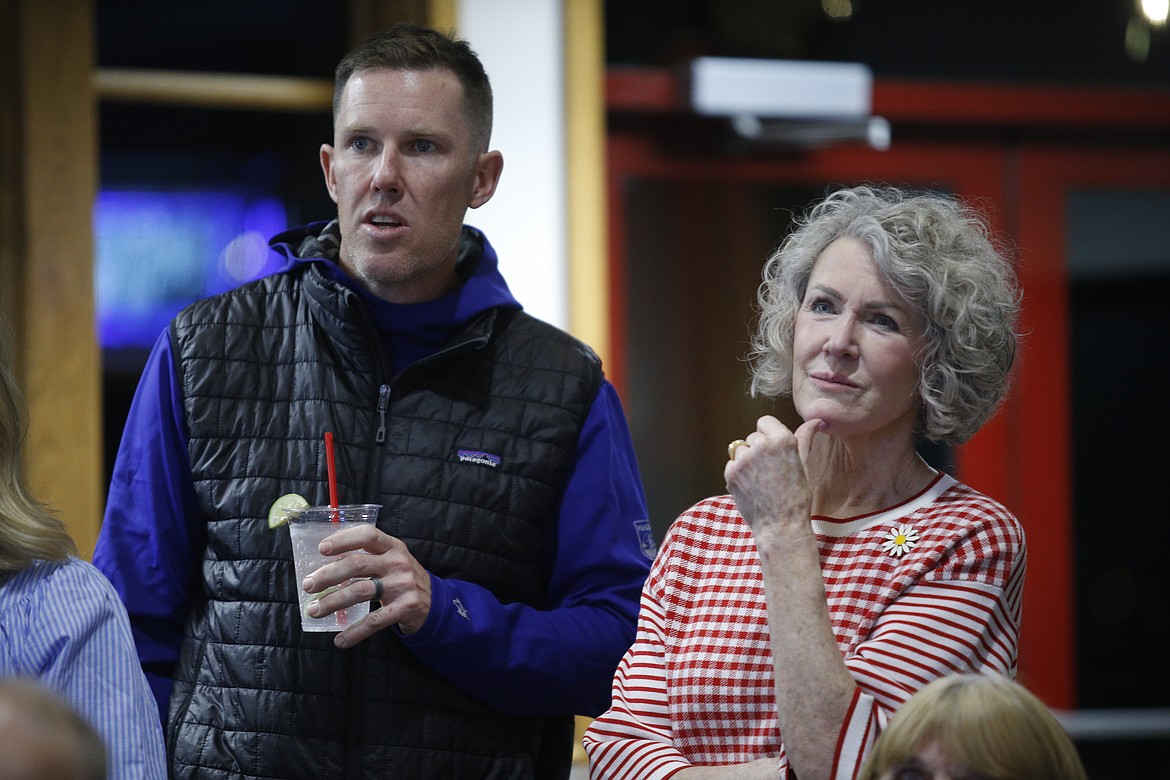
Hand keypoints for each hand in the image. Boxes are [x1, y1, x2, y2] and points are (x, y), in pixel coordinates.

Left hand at [301, 524, 431, 647]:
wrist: (435, 604)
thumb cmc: (402, 579)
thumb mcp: (391, 560)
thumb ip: (367, 557)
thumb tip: (324, 565)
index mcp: (392, 547)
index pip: (367, 535)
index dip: (344, 539)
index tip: (322, 549)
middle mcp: (398, 563)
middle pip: (358, 564)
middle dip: (328, 575)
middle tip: (308, 585)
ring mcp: (403, 585)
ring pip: (361, 591)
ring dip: (333, 602)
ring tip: (314, 610)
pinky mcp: (405, 608)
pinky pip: (375, 620)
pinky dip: (355, 631)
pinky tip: (340, 639)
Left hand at [723, 415, 823, 539]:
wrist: (781, 524)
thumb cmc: (796, 495)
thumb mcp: (803, 463)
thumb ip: (805, 437)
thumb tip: (817, 420)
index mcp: (782, 439)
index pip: (764, 421)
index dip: (769, 435)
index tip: (774, 451)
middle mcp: (762, 445)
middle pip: (752, 436)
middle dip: (759, 449)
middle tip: (771, 471)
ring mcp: (744, 459)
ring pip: (740, 449)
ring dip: (747, 460)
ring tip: (761, 479)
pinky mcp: (731, 472)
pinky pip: (731, 464)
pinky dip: (738, 473)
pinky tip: (752, 486)